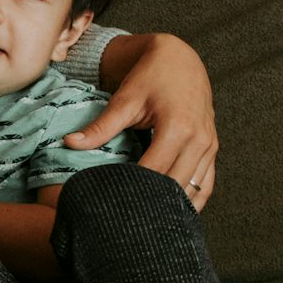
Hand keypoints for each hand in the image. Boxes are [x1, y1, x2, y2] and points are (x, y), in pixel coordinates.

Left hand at [66, 33, 217, 210]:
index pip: (153, 171)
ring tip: (146, 221)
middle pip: (174, 185)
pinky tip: (171, 213)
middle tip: (125, 219)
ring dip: (172, 205)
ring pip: (194, 190)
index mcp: (178, 128)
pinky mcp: (212, 150)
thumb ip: (101, 127)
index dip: (132, 190)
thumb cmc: (151, 77)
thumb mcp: (124, 100)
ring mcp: (210, 147)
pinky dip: (190, 200)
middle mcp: (199, 140)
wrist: (180, 60)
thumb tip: (69, 143)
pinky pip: (206, 184)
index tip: (111, 204)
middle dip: (151, 202)